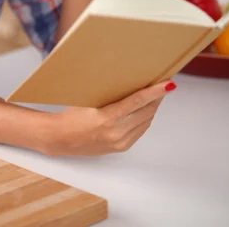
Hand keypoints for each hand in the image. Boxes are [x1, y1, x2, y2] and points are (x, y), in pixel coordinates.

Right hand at [43, 81, 176, 156]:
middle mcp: (116, 132)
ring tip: (156, 95)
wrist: (60, 138)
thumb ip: (110, 93)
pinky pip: (140, 131)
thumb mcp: (89, 98)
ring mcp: (120, 142)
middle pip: (146, 111)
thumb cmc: (71, 114)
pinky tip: (145, 110)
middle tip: (163, 83)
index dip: (155, 92)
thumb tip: (129, 80)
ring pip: (146, 121)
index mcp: (107, 118)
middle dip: (157, 98)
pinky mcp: (120, 148)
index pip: (138, 101)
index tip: (168, 84)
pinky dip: (145, 118)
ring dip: (152, 108)